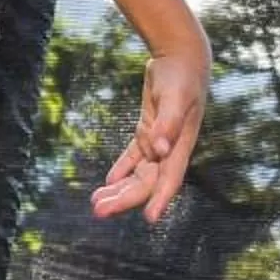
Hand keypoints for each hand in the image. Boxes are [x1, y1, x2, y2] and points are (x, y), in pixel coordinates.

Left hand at [92, 43, 207, 222]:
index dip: (160, 199)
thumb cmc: (181, 78)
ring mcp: (160, 141)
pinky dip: (122, 169)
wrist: (182, 59)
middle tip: (99, 212)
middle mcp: (171, 148)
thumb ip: (168, 125)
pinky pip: (134, 157)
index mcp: (180, 145)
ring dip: (119, 188)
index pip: (169, 178)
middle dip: (124, 198)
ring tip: (96, 203)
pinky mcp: (149, 130)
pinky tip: (109, 182)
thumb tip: (161, 151)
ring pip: (138, 173)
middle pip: (146, 181)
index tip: (149, 219)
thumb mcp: (175, 98)